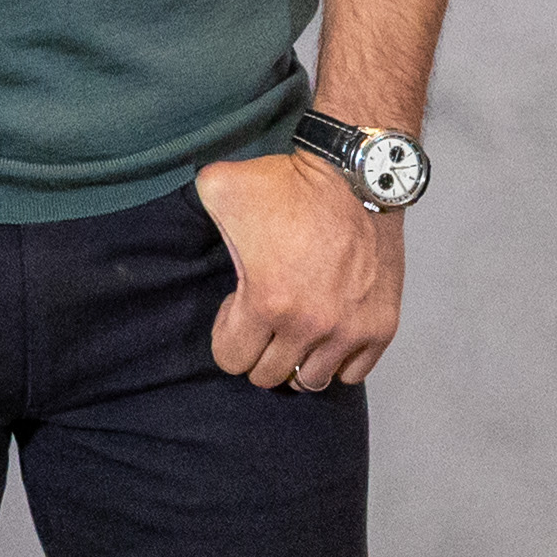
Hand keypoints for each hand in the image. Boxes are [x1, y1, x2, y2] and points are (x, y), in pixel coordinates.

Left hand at [193, 152, 404, 390]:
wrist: (358, 175)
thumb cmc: (289, 184)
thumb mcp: (221, 187)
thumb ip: (196, 210)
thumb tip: (175, 214)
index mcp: (267, 303)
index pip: (231, 360)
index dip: (228, 334)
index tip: (238, 306)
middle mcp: (310, 326)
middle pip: (269, 376)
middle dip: (259, 351)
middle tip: (266, 317)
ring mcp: (349, 330)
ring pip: (311, 381)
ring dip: (297, 361)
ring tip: (296, 331)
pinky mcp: (381, 326)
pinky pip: (352, 374)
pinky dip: (337, 362)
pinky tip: (327, 335)